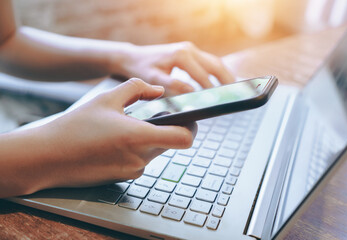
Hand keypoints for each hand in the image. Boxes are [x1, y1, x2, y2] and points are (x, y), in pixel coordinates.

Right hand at [18, 79, 196, 192]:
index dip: (192, 128)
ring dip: (148, 138)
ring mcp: (132, 170)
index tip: (190, 119)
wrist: (47, 156)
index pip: (184, 139)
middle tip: (151, 115)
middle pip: (170, 143)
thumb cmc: (75, 126)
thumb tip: (157, 91)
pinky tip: (114, 141)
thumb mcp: (107, 98)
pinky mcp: (122, 177)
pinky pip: (140, 161)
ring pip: (154, 151)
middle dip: (166, 128)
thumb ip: (137, 89)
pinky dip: (135, 149)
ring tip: (125, 126)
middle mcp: (140, 158)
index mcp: (139, 137)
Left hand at [110, 42, 234, 95]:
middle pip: (215, 65)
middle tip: (236, 95)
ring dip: (225, 75)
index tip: (220, 102)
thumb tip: (192, 92)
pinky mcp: (190, 52)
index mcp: (181, 55)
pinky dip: (218, 72)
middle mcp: (188, 49)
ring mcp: (191, 49)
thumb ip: (173, 86)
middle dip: (227, 80)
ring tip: (234, 90)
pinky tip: (223, 83)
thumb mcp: (154, 79)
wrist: (134, 57)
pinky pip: (209, 62)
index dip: (212, 90)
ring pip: (215, 62)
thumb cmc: (142, 68)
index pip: (202, 75)